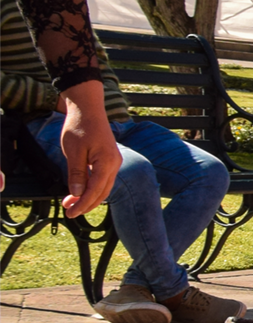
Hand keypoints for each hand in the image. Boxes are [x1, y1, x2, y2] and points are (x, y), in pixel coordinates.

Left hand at [57, 82, 119, 215]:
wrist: (88, 109)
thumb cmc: (80, 127)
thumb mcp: (73, 151)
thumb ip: (76, 173)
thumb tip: (77, 193)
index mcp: (106, 162)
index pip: (95, 190)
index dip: (82, 204)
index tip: (70, 213)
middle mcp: (114, 164)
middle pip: (103, 192)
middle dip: (86, 204)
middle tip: (69, 211)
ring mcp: (114, 162)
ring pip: (104, 187)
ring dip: (88, 197)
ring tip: (71, 203)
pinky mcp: (109, 160)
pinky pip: (103, 179)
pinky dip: (92, 188)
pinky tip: (80, 190)